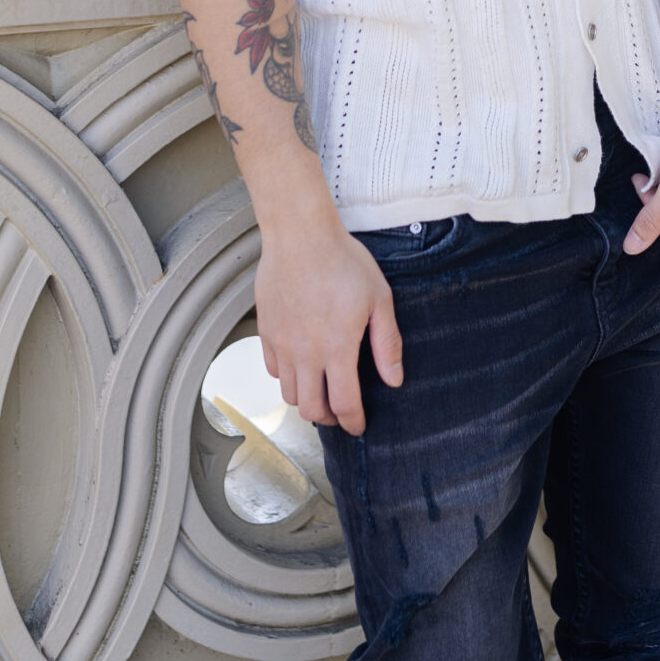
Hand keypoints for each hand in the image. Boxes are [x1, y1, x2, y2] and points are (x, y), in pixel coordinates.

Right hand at [254, 194, 403, 434]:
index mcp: (337, 348)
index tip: (359, 426)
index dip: (353, 422)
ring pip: (288, 394)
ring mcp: (282, 344)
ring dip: (306, 400)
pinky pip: (273, 369)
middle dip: (329, 418)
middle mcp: (305, 353)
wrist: (301, 234)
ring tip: (321, 391)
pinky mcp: (266, 331)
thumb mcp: (379, 299)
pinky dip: (287, 377)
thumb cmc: (342, 260)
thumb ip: (387, 344)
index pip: (344, 404)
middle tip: (341, 412)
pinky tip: (301, 365)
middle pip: (311, 409)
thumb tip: (393, 379)